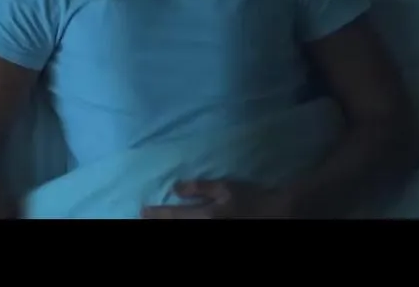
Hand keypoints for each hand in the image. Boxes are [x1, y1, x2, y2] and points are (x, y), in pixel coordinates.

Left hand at [140, 180, 291, 218]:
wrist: (277, 215)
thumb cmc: (252, 198)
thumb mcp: (227, 188)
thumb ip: (200, 189)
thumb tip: (175, 188)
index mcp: (206, 216)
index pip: (173, 216)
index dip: (155, 214)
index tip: (141, 211)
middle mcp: (205, 227)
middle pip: (176, 227)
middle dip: (159, 222)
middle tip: (142, 218)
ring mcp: (214, 232)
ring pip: (184, 231)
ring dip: (170, 225)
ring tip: (157, 221)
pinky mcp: (220, 232)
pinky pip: (196, 230)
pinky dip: (185, 225)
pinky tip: (180, 223)